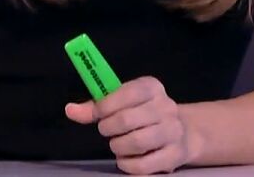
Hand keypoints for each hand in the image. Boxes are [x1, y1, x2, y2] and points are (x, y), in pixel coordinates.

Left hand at [64, 75, 194, 174]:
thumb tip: (70, 110)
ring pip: (136, 142)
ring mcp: (173, 131)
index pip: (126, 93)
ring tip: (117, 145)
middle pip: (127, 120)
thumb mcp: (123, 102)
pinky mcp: (174, 155)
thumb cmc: (144, 115)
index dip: (105, 106)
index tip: (97, 114)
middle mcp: (166, 107)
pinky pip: (143, 165)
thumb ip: (97, 106)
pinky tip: (126, 159)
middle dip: (108, 128)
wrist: (183, 133)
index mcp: (151, 87)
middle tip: (106, 131)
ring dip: (118, 147)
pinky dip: (127, 164)